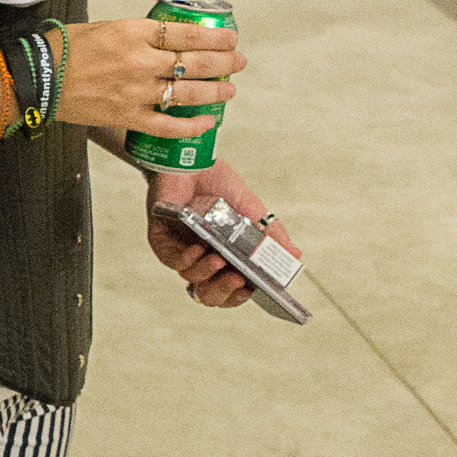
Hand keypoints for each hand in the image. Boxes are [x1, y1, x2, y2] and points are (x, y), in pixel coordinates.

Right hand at [51, 14, 243, 135]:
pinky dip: (191, 125)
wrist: (39, 78)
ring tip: (229, 90)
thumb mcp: (106, 26)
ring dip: (215, 92)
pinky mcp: (127, 116)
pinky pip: (168, 125)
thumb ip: (139, 34)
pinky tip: (207, 122)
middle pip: (195, 61)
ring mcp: (135, 91)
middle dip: (224, 62)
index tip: (230, 37)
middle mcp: (139, 61)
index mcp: (134, 31)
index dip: (215, 36)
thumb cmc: (66, 49)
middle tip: (238, 61)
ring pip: (188, 92)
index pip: (187, 33)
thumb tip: (167, 40)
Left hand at [144, 159, 283, 309]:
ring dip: (206, 273)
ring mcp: (181, 250)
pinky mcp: (161, 239)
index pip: (232, 289)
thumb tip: (295, 254)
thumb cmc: (219, 184)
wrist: (192, 159)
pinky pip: (171, 259)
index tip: (252, 289)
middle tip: (236, 279)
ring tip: (219, 260)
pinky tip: (197, 250)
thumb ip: (269, 233)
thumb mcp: (251, 208)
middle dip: (224, 292)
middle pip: (210, 294)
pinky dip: (185, 259)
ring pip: (191, 278)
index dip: (239, 296)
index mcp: (225, 256)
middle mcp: (203, 258)